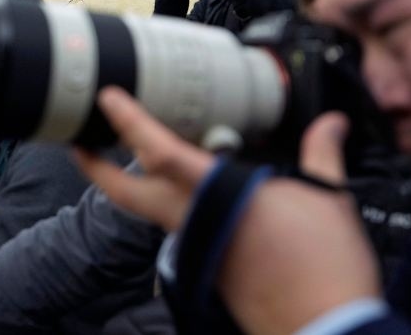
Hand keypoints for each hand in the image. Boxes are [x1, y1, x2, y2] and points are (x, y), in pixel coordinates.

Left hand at [75, 88, 380, 333]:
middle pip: (124, 192)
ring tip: (145, 153)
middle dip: (95, 166)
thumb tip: (329, 125)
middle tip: (81, 141)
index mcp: (216, 194)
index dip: (128, 121)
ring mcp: (195, 246)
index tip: (108, 98)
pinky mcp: (206, 266)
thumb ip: (320, 154)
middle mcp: (193, 221)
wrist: (327, 328)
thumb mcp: (328, 198)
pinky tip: (195, 193)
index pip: (157, 151)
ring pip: (153, 208)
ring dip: (143, 182)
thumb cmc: (325, 267)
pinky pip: (182, 226)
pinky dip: (180, 204)